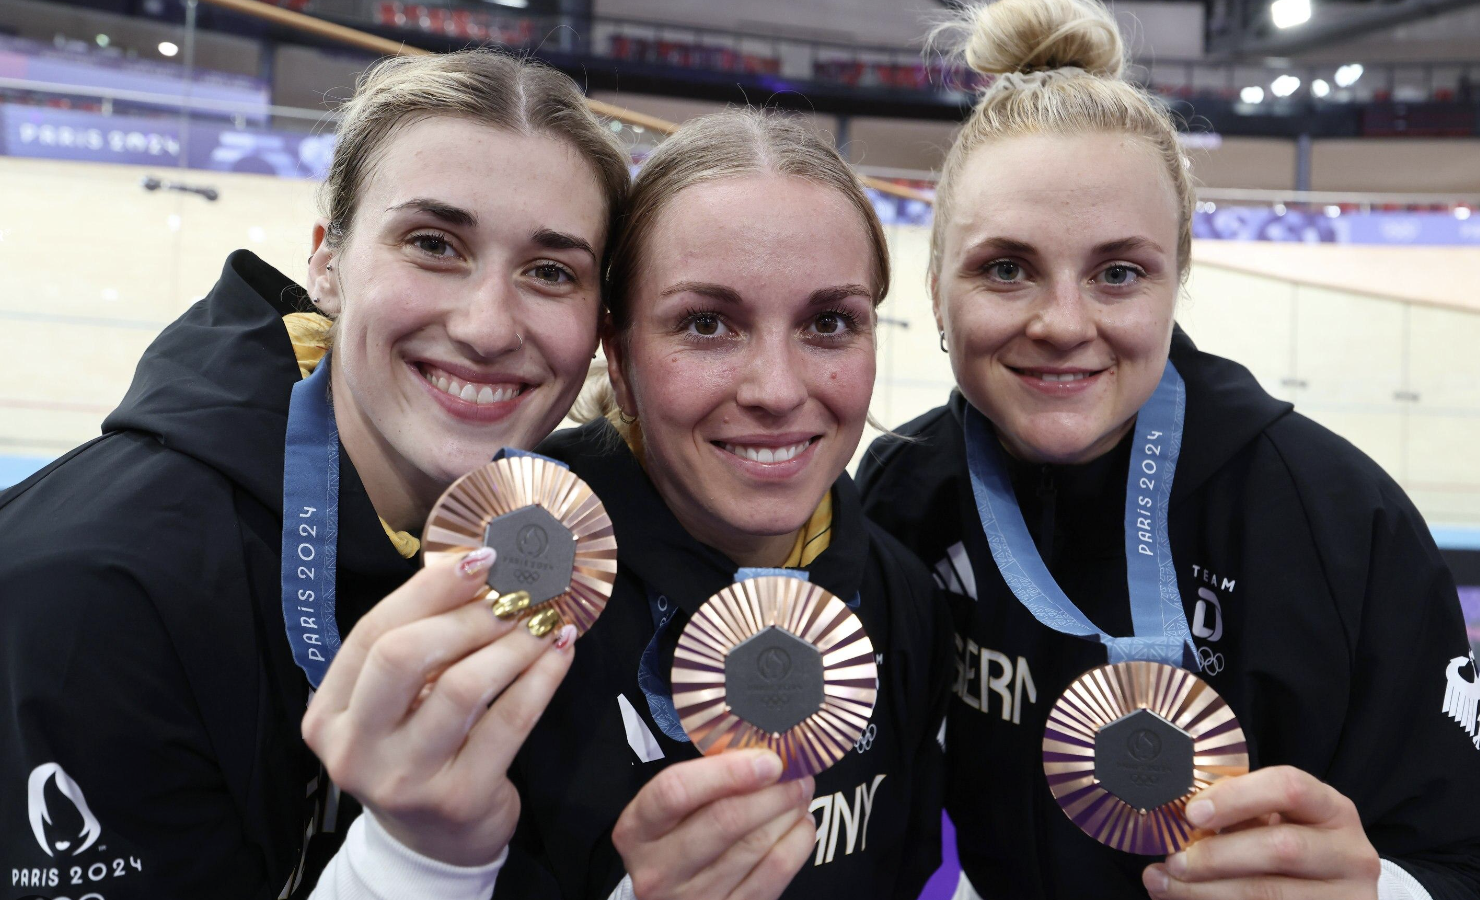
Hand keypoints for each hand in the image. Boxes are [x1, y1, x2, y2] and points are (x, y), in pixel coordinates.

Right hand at [302, 547, 575, 865]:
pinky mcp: (459, 798)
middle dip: (468, 614)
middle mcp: (355, 749)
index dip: (429, 589)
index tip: (481, 559)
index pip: (373, 633)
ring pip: (462, 687)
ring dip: (511, 644)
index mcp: (328, 715)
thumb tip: (476, 567)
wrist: (435, 843)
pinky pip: (510, 721)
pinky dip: (541, 678)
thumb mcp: (397, 704)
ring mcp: (405, 779)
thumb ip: (417, 644)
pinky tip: (560, 654)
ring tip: (542, 622)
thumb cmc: (417, 751)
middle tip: (515, 595)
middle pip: (404, 656)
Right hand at [613, 750, 816, 899]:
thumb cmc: (673, 837)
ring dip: (788, 813)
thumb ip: (705, 780)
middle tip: (797, 773)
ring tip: (800, 793)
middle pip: (724, 820)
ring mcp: (692, 898)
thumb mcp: (670, 809)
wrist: (669, 895)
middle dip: (771, 791)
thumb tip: (763, 754)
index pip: (676, 792)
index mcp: (637, 830)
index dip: (726, 772)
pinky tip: (801, 824)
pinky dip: (797, 844)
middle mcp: (659, 869)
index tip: (767, 760)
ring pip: (754, 846)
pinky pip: (774, 876)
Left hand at [1143, 766, 1380, 899]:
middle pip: (1281, 848)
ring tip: (1166, 884)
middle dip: (1216, 856)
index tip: (1192, 813)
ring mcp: (1348, 896)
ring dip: (1208, 891)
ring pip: (1270, 894)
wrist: (1333, 893)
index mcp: (1333, 809)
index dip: (1236, 797)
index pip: (1289, 787)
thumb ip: (1241, 814)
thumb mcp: (1279, 821)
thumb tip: (1181, 820)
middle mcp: (1350, 852)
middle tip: (1173, 861)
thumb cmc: (1296, 846)